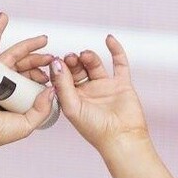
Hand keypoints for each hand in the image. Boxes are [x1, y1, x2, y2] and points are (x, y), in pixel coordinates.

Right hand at [0, 13, 56, 147]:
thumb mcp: (27, 124)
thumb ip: (42, 110)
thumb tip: (52, 90)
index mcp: (16, 96)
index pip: (31, 80)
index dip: (42, 76)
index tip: (50, 77)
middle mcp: (6, 84)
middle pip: (25, 65)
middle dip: (39, 60)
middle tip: (51, 57)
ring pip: (14, 54)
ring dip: (29, 46)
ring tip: (43, 39)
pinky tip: (3, 18)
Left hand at [51, 36, 149, 150]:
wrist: (121, 138)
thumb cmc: (95, 129)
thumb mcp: (72, 107)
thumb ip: (63, 85)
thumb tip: (57, 63)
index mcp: (73, 100)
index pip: (63, 79)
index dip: (59, 68)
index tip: (56, 60)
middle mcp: (88, 92)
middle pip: (77, 69)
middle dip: (72, 61)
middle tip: (70, 57)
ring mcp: (105, 87)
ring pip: (94, 64)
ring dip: (88, 56)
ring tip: (84, 55)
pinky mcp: (121, 84)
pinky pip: (119, 63)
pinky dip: (115, 49)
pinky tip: (109, 39)